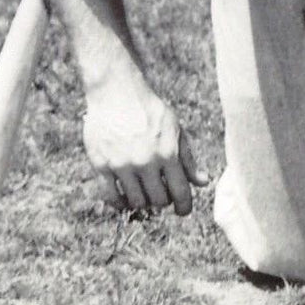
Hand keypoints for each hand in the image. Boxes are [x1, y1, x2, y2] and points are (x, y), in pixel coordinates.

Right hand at [82, 76, 208, 214]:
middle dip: (164, 202)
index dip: (184, 207)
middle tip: (162, 196)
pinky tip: (125, 197)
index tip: (183, 211)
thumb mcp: (175, 130)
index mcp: (168, 152)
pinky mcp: (102, 165)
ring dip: (143, 202)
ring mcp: (122, 165)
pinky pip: (111, 197)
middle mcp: (145, 161)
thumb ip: (188, 159)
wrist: (116, 93)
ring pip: (136, 201)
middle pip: (158, 200)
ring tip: (145, 194)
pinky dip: (120, 203)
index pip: (180, 192)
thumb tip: (203, 182)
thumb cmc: (149, 111)